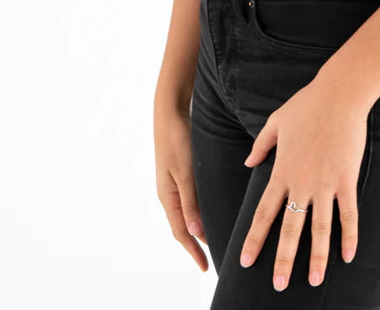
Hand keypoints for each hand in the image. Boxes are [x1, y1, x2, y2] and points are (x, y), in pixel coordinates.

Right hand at [154, 103, 207, 270]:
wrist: (170, 112)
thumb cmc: (177, 141)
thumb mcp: (185, 173)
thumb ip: (190, 202)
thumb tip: (196, 233)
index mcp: (168, 197)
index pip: (182, 232)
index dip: (193, 251)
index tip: (205, 267)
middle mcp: (169, 193)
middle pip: (182, 226)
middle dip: (195, 245)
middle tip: (210, 260)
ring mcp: (173, 183)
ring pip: (186, 214)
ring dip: (197, 230)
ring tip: (211, 241)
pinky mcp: (180, 173)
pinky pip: (188, 201)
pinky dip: (197, 212)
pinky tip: (208, 211)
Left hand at [239, 77, 368, 289]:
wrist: (339, 95)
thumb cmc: (307, 104)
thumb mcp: (276, 122)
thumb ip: (260, 145)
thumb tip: (247, 163)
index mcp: (281, 171)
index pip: (263, 213)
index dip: (255, 239)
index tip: (245, 261)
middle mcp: (301, 183)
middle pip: (290, 229)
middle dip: (283, 260)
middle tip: (279, 285)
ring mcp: (325, 184)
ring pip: (320, 229)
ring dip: (317, 257)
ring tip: (315, 281)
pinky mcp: (346, 179)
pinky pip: (348, 214)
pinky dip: (349, 236)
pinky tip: (348, 256)